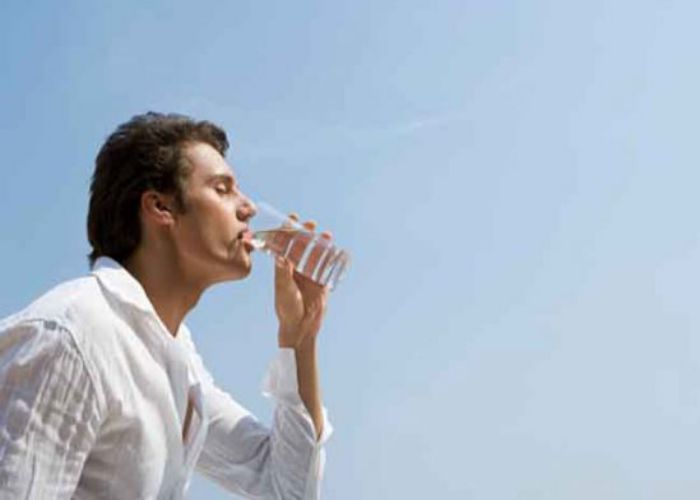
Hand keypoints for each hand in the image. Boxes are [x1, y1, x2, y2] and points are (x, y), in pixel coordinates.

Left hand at [274, 214, 332, 347]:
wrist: (302, 327)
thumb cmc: (287, 309)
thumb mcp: (284, 291)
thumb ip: (283, 275)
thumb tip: (280, 256)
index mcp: (283, 268)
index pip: (284, 245)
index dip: (286, 231)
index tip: (290, 219)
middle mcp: (296, 268)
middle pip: (301, 245)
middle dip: (305, 233)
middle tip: (310, 224)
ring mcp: (309, 274)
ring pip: (315, 253)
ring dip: (320, 243)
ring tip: (326, 234)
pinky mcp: (321, 281)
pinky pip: (326, 265)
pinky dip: (331, 256)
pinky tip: (335, 248)